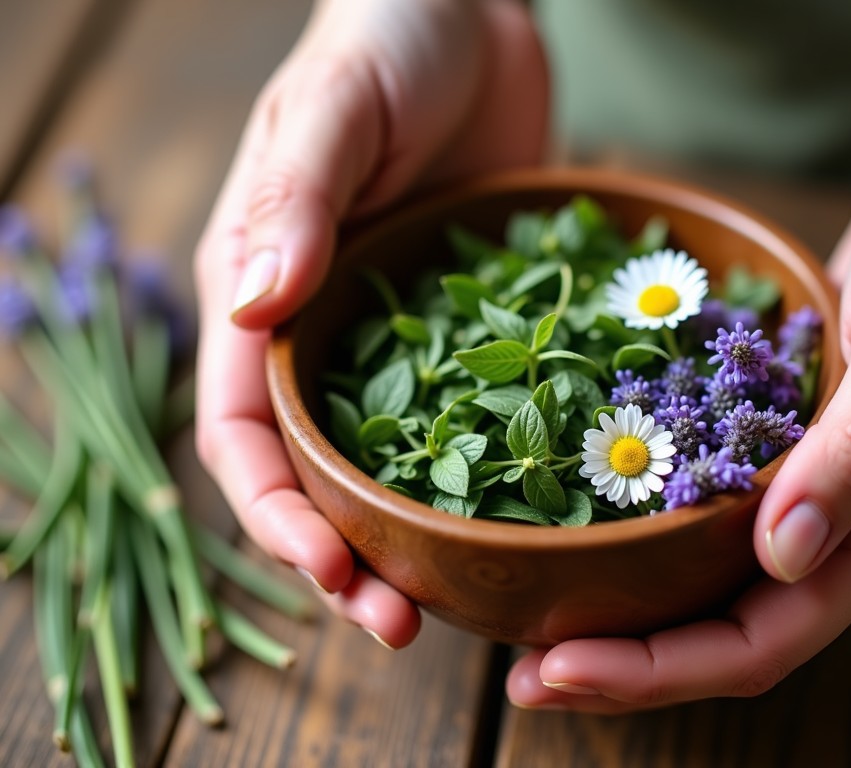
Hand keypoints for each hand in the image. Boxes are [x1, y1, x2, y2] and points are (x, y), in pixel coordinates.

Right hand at [194, 0, 547, 646]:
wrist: (472, 13)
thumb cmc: (384, 42)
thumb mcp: (332, 108)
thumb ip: (292, 199)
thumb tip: (252, 303)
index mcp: (263, 296)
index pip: (245, 430)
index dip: (274, 512)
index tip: (327, 570)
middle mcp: (325, 333)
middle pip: (319, 474)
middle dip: (348, 557)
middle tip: (402, 622)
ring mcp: (402, 338)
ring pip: (398, 465)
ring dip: (420, 539)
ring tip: (463, 600)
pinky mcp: (473, 328)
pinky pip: (477, 413)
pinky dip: (494, 471)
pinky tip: (540, 514)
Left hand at [506, 30, 850, 709]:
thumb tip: (784, 558)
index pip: (761, 641)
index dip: (657, 668)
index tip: (557, 669)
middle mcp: (843, 536)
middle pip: (721, 635)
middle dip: (622, 665)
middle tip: (519, 678)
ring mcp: (812, 501)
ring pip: (709, 592)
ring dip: (626, 620)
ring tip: (532, 626)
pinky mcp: (783, 458)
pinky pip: (708, 524)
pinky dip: (646, 544)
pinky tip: (581, 534)